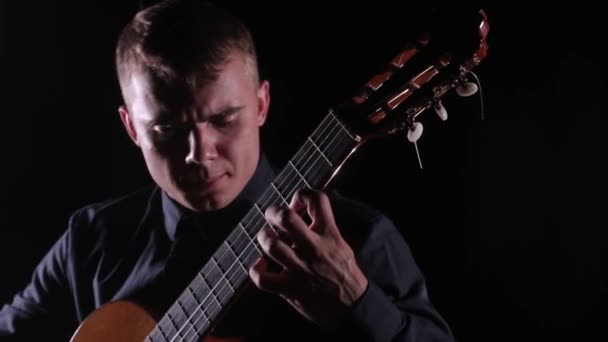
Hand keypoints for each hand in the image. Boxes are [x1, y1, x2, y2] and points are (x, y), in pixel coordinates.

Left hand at [249, 188, 367, 327]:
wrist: (354, 307)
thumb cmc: (346, 274)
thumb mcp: (341, 244)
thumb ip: (324, 228)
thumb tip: (303, 214)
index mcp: (329, 234)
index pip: (317, 199)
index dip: (301, 195)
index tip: (296, 205)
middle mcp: (314, 248)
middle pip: (286, 218)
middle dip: (273, 212)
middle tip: (273, 217)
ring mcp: (301, 268)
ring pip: (271, 244)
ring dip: (264, 238)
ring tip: (267, 239)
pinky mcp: (291, 289)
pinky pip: (263, 278)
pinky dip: (256, 271)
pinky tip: (260, 267)